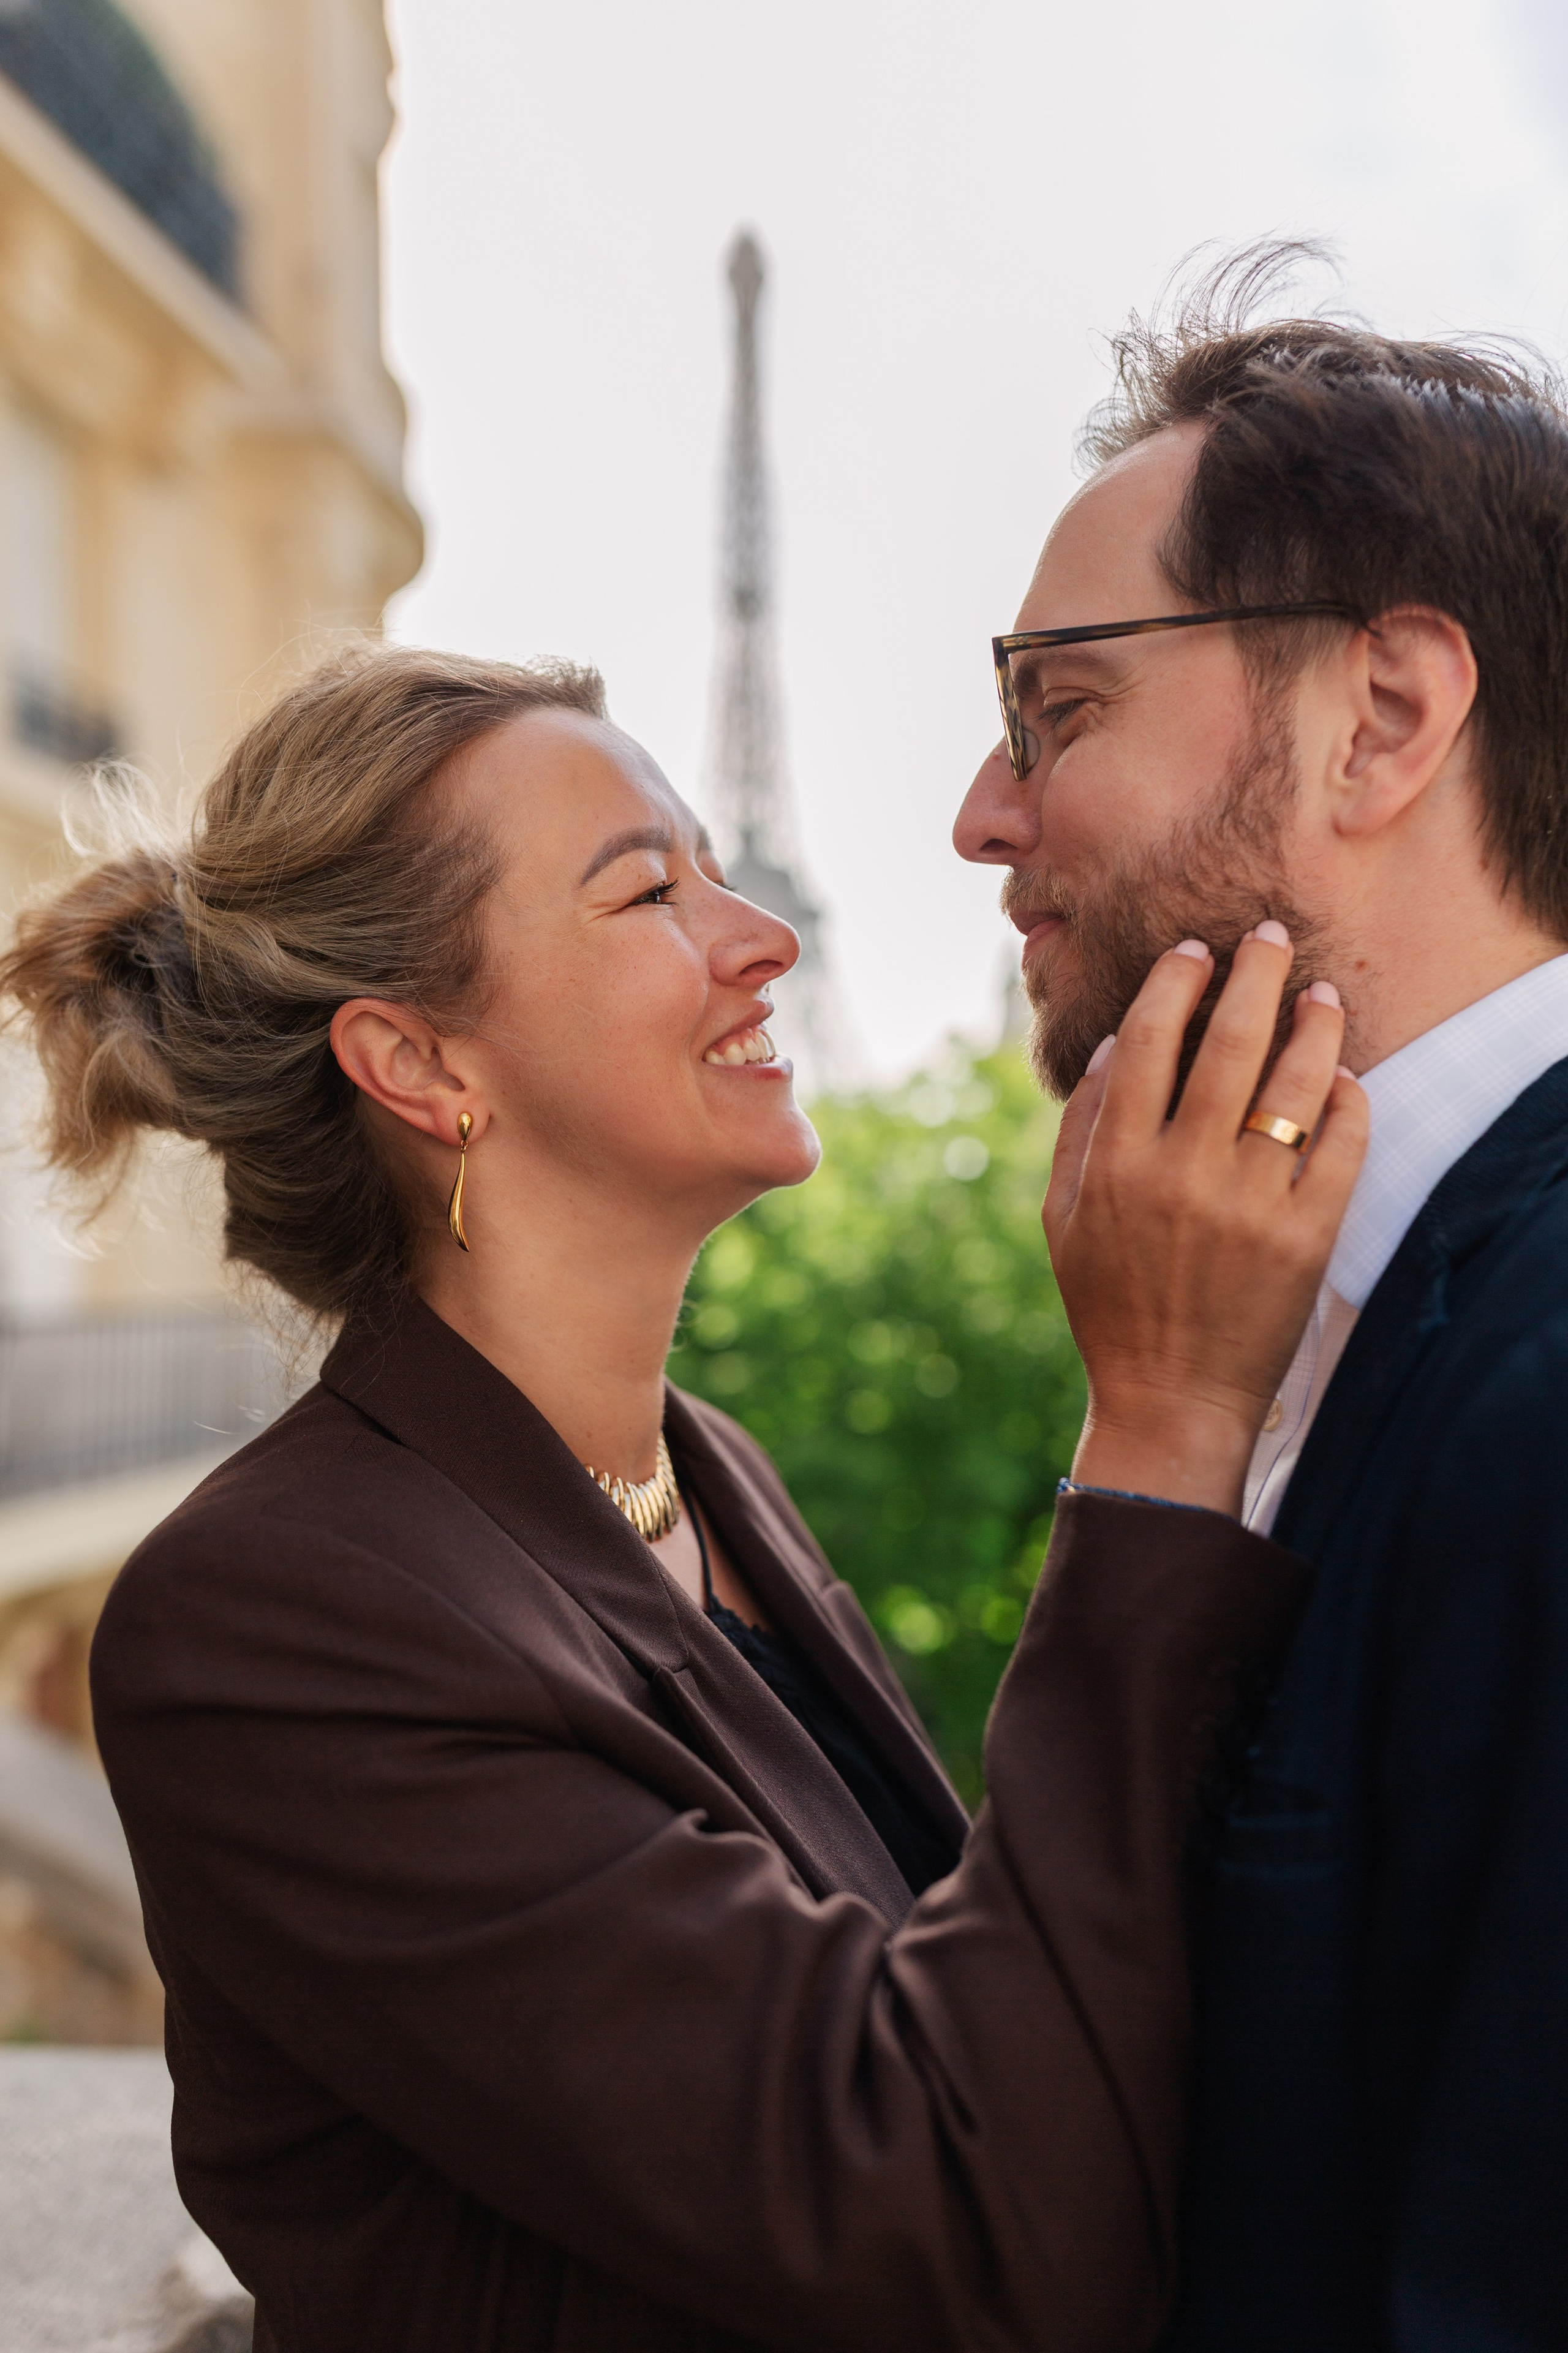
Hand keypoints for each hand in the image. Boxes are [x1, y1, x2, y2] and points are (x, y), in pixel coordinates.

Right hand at [1043, 926, 1367, 1518]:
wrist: (1172, 1397)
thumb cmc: (1110, 1304)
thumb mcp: (1061, 1216)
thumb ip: (1080, 1126)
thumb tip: (1113, 1040)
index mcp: (1116, 1162)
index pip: (1148, 1038)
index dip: (1175, 980)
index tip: (1196, 949)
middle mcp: (1181, 1173)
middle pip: (1229, 1041)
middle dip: (1254, 973)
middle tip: (1271, 937)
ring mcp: (1248, 1204)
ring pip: (1293, 1083)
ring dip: (1312, 1023)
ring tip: (1321, 994)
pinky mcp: (1305, 1236)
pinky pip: (1338, 1145)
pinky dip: (1346, 1100)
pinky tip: (1344, 1077)